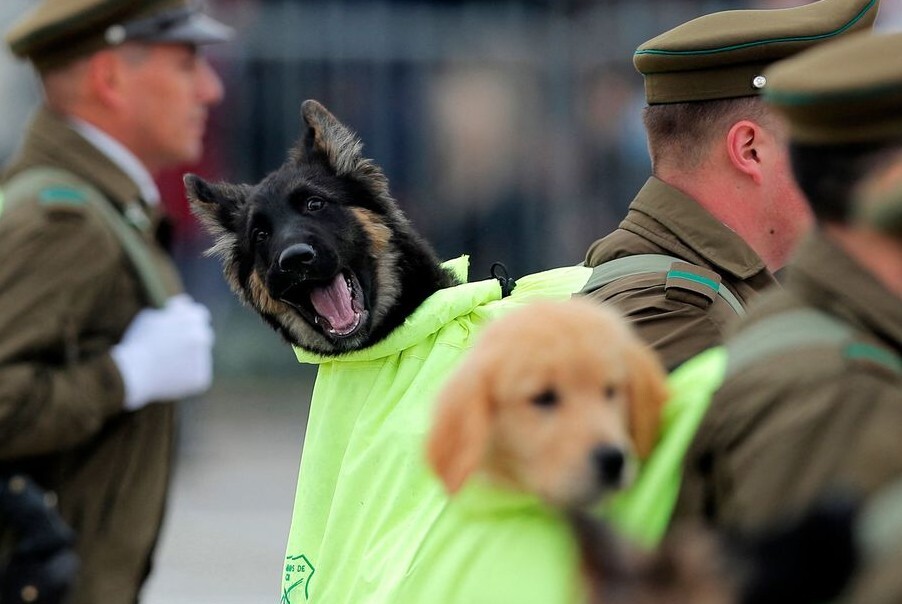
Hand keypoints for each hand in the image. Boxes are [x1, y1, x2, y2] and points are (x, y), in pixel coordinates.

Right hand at [111, 294, 214, 409]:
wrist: (133, 373)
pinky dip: (185, 376)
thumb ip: (172, 310)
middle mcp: (202, 336)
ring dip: (187, 358)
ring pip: (199, 356)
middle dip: (191, 338)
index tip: (181, 325)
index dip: (189, 319)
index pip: (200, 314)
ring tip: (162, 365)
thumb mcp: (150, 317)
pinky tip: (167, 376)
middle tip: (172, 347)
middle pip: (203, 334)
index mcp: (192, 318)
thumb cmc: (137, 343)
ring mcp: (203, 357)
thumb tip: (183, 304)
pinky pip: (195, 374)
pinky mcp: (201, 377)